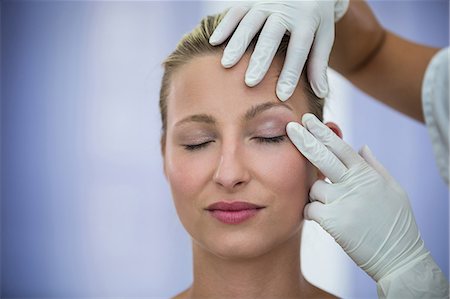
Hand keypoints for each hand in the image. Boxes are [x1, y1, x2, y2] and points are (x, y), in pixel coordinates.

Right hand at [209, 0, 348, 100]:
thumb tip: (321, 93)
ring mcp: (267, 2)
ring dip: (237, 44)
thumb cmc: (314, 19)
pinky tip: (214, 42)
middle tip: (250, 82)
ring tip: (227, 65)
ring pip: (250, 23)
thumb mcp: (323, 37)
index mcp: (307, 19)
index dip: (290, 73)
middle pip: (271, 36)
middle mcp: (286, 9)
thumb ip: (318, 64)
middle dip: (260, 60)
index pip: (299, 49)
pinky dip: (224, 26)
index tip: (282, 95)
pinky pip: (236, 11)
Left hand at [286, 113, 428, 281]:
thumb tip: (361, 146)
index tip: (308, 120)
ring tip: (334, 208)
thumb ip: (374, 166)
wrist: (398, 257)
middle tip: (291, 127)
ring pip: (314, 188)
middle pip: (323, 156)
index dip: (323, 132)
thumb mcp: (393, 189)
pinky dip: (313, 213)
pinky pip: (310, 209)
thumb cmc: (396, 223)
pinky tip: (325, 219)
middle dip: (305, 139)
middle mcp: (354, 184)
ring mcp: (343, 202)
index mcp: (368, 174)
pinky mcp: (333, 221)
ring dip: (317, 195)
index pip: (341, 147)